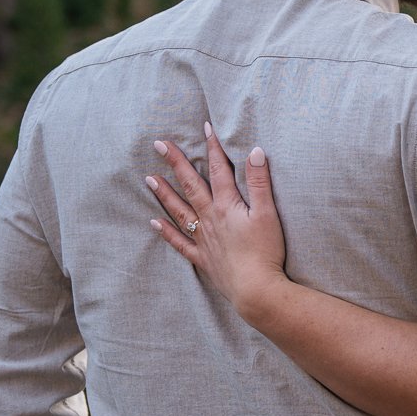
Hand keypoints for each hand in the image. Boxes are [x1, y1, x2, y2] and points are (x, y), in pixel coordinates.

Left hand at [145, 123, 288, 319]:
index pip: (218, 170)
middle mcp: (210, 219)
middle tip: (158, 145)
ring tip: (148, 178)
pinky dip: (166, 232)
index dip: (213, 147)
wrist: (255, 289)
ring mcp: (203, 239)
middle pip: (190, 186)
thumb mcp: (268, 213)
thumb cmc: (265, 251)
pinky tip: (154, 222)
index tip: (205, 127)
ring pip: (179, 211)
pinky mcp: (203, 258)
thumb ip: (260, 182)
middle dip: (176, 163)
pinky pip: (179, 242)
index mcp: (227, 206)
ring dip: (164, 194)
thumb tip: (255, 151)